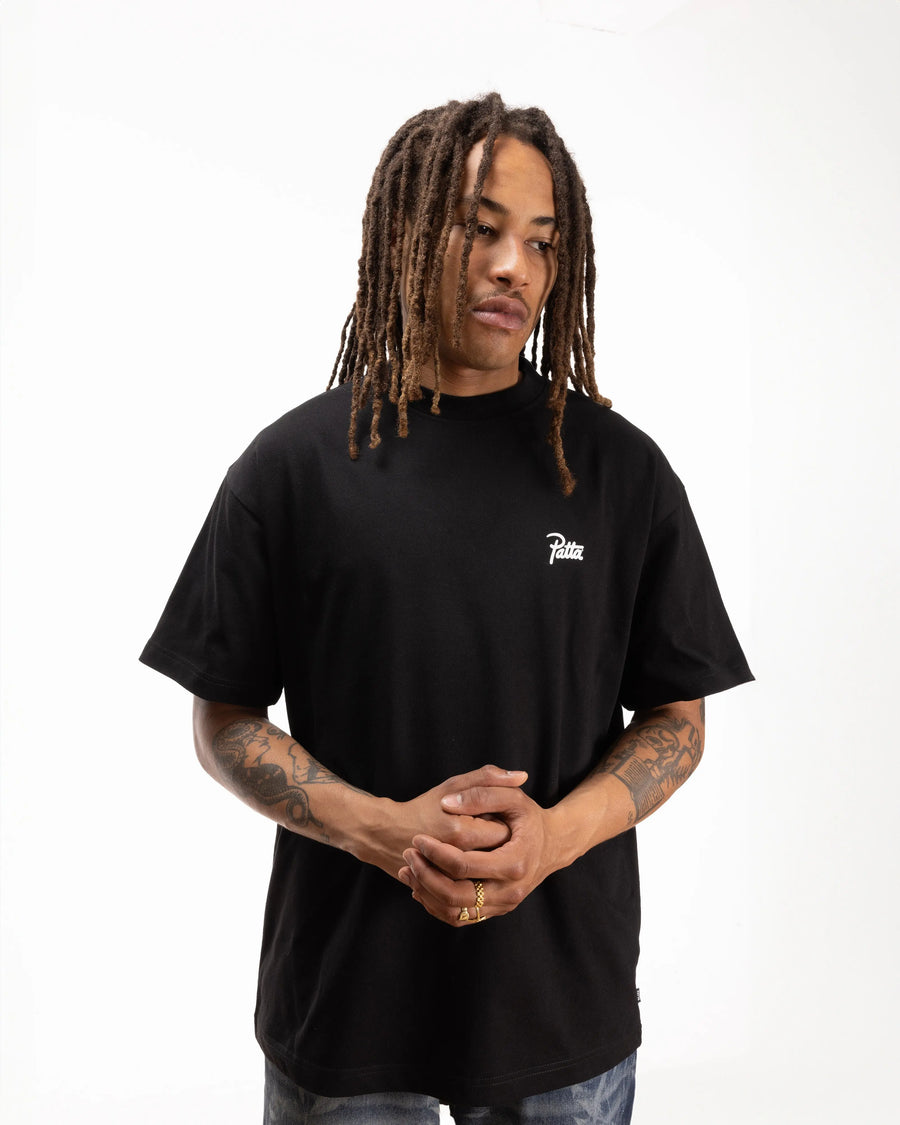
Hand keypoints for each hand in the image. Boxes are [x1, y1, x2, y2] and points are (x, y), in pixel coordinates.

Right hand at [355, 765, 526, 881]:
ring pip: (485, 881)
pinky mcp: (441, 895)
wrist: (385, 835)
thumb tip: (523, 776)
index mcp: (461, 831)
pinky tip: (472, 872)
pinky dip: (476, 886)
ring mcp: (448, 880)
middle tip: (489, 837)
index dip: (504, 824)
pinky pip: (469, 898)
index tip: (497, 818)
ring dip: (488, 868)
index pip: (503, 832)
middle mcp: (455, 858)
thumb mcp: (453, 785)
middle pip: (497, 857)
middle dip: (499, 847)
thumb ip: (487, 778)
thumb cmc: (423, 806)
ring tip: (481, 853)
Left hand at [398, 782, 562, 926]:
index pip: (463, 866)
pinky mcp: (496, 911)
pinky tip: (421, 886)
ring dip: (426, 893)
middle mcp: (510, 890)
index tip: (417, 839)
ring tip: (408, 871)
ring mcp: (504, 904)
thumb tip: (448, 803)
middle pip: (455, 895)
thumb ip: (482, 793)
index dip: (434, 853)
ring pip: (454, 912)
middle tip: (408, 856)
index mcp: (513, 862)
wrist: (553, 845)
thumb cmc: (529, 818)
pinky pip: (460, 919)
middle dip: (425, 876)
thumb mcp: (512, 797)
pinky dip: (436, 905)